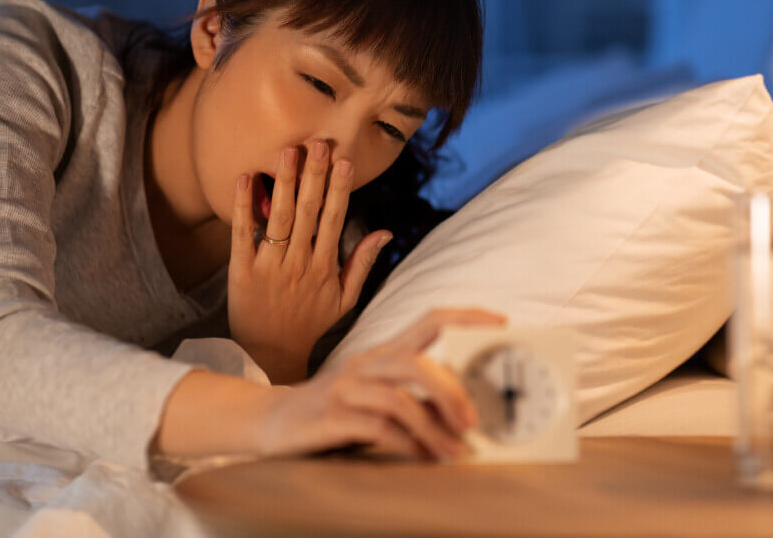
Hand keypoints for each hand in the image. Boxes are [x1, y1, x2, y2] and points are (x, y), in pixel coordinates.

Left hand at [228, 140, 392, 383]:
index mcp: (324, 267)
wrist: (270, 354)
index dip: (339, 189)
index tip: (344, 161)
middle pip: (307, 212)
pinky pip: (242, 234)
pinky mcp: (242, 271)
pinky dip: (243, 206)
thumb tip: (385, 232)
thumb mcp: (345, 299)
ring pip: (279, 218)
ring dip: (284, 183)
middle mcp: (298, 263)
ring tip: (288, 152)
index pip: (333, 219)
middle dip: (313, 176)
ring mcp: (269, 266)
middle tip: (317, 145)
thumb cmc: (309, 324)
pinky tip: (245, 179)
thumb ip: (362, 263)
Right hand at [256, 308, 507, 460]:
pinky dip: (406, 445)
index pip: (430, 318)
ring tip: (454, 451)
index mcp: (381, 352)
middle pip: (416, 362)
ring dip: (433, 428)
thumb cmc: (334, 412)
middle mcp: (364, 362)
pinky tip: (420, 456)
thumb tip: (466, 414)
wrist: (270, 422)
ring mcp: (345, 388)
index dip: (467, 316)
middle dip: (451, 392)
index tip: (502, 322)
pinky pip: (377, 428)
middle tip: (473, 421)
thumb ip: (413, 396)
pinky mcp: (330, 416)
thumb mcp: (374, 394)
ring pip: (398, 398)